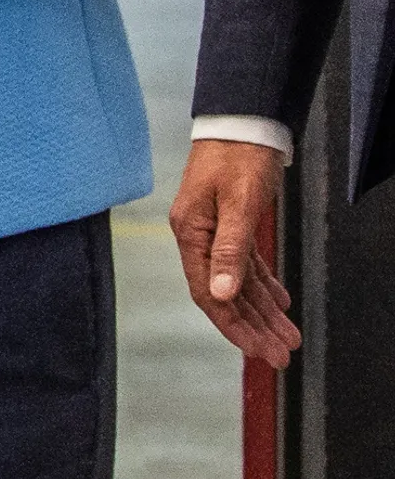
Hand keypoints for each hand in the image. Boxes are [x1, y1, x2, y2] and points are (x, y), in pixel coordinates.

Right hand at [172, 137, 299, 365]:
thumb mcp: (238, 203)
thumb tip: (224, 294)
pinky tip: (279, 302)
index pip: (209, 292)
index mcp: (191, 233)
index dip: (233, 326)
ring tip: (287, 337)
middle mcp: (199, 237)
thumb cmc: (237, 157)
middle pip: (225, 294)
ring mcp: (214, 231)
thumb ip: (231, 250)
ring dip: (263, 311)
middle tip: (280, 355)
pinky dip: (263, 286)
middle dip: (253, 327)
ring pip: (239, 283)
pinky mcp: (231, 225)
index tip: (258, 351)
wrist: (243, 123)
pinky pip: (246, 265)